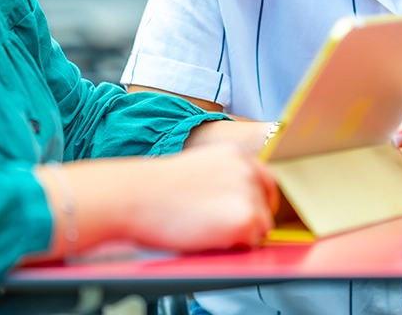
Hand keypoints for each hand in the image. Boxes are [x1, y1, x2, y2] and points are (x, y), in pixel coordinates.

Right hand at [127, 144, 277, 250]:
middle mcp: (248, 170)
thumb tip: (235, 201)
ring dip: (241, 235)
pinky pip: (252, 243)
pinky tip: (208, 238)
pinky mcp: (246, 219)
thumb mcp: (198, 170)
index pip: (266, 180)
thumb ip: (223, 179)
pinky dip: (235, 247)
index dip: (257, 201)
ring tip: (207, 231)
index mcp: (235, 155)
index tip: (248, 212)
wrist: (134, 196)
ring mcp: (249, 193)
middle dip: (252, 218)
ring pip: (262, 226)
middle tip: (225, 229)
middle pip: (267, 204)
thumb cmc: (154, 188)